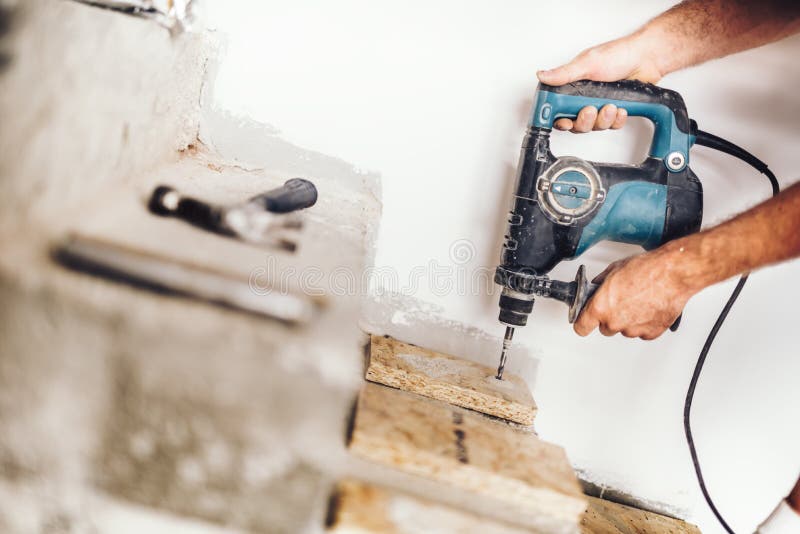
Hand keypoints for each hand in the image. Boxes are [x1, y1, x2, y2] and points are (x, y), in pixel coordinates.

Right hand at [536, 33, 664, 132]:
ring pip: (594, 126)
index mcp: (573, 87)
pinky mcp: (614, 111)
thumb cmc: (619, 55)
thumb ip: (564, 74)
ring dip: (603, 119)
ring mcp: (599, 105)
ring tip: (610, 106)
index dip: (559, 120)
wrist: (646, 58)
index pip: (559, 110)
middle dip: (584, 121)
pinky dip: (616, 119)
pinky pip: (611, 125)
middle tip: (590, 110)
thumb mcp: (587, 63)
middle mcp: (584, 98)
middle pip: (576, 124)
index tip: (564, 121)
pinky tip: (620, 108)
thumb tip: (542, 75)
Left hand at [573, 243, 695, 339]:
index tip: (585, 321)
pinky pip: (642, 332)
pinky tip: (648, 308)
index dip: (583, 323)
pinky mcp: (651, 333)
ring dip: (628, 320)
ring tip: (638, 301)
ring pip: (624, 330)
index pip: (581, 327)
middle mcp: (615, 322)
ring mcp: (634, 330)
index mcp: (601, 307)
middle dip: (609, 318)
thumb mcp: (614, 270)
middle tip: (619, 303)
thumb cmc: (646, 270)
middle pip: (605, 328)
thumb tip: (596, 287)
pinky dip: (644, 323)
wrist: (672, 274)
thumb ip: (600, 283)